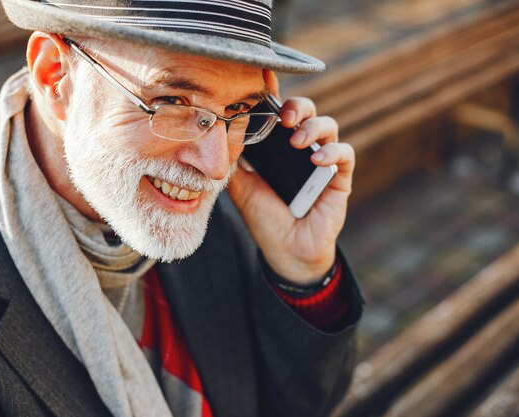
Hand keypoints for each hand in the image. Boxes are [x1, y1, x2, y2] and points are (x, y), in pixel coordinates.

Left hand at [227, 70, 354, 284]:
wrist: (285, 252)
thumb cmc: (265, 218)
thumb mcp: (241, 188)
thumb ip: (232, 162)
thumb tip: (217, 134)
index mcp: (277, 148)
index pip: (277, 113)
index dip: (272, 94)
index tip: (262, 78)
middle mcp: (300, 149)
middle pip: (306, 111)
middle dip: (298, 106)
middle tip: (285, 117)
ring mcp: (322, 162)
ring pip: (328, 126)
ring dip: (313, 127)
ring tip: (297, 141)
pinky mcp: (339, 178)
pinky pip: (345, 154)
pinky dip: (332, 151)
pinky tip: (316, 160)